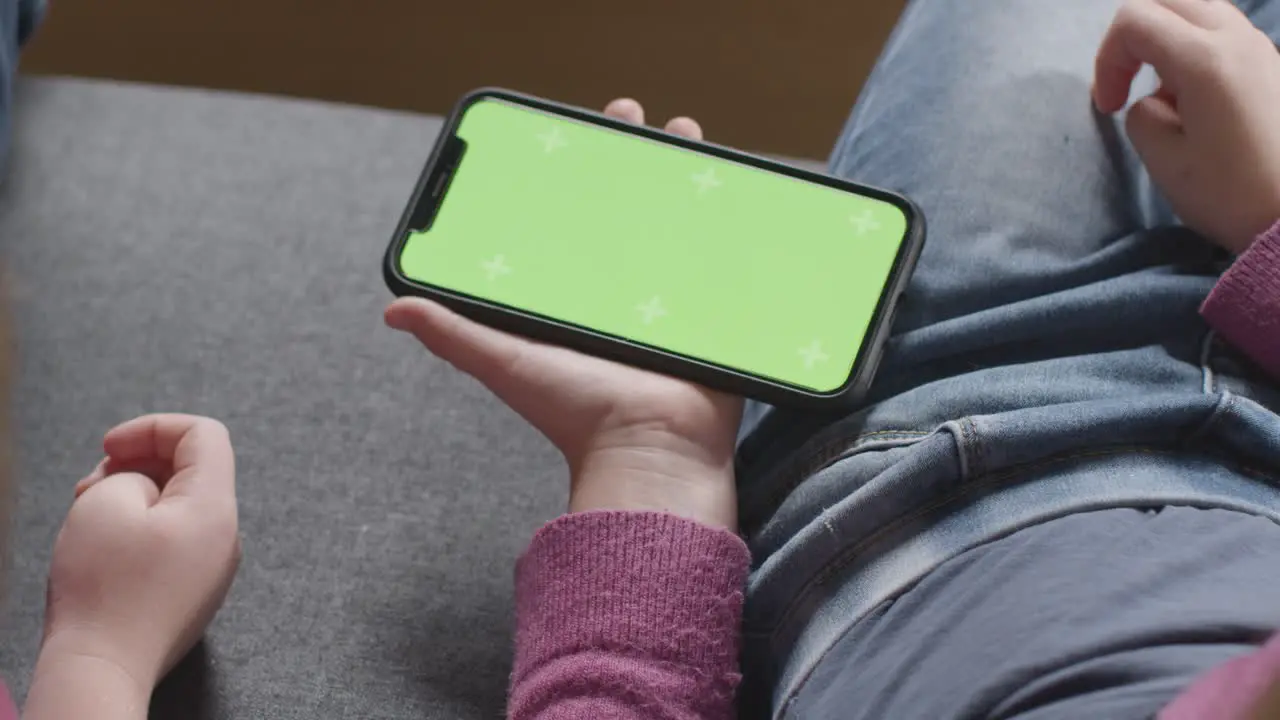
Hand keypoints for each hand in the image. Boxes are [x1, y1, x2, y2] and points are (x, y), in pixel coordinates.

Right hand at [40, 414, 240, 695]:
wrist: (103, 669)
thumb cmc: (103, 588)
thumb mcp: (106, 501)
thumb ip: (132, 471)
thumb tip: (144, 484)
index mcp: (216, 507)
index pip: (204, 435)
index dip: (152, 428)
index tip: (108, 448)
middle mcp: (226, 535)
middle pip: (193, 469)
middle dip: (138, 462)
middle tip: (90, 485)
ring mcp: (214, 567)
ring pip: (180, 505)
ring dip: (135, 495)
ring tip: (91, 514)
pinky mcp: (194, 591)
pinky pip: (175, 540)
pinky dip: (142, 528)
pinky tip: (107, 546)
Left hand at [386, 98, 742, 530]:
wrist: (650, 452)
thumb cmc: (577, 413)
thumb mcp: (507, 363)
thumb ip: (455, 334)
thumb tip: (393, 306)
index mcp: (574, 301)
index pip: (569, 224)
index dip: (571, 179)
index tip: (571, 136)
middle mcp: (620, 298)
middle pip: (624, 214)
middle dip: (627, 164)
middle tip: (628, 119)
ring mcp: (669, 303)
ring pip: (674, 226)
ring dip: (678, 178)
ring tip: (681, 132)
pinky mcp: (709, 314)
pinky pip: (718, 258)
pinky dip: (724, 221)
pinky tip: (731, 184)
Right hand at [1094, 0, 1279, 253]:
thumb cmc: (1231, 193)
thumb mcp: (1164, 161)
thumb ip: (1142, 115)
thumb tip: (1154, 101)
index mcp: (1204, 60)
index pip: (1134, 21)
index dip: (1106, 60)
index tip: (1107, 107)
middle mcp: (1237, 39)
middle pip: (1166, 1)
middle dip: (1132, 38)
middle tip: (1123, 86)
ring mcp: (1261, 47)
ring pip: (1198, 10)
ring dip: (1165, 41)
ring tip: (1162, 93)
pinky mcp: (1273, 64)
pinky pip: (1223, 33)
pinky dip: (1194, 50)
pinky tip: (1195, 99)